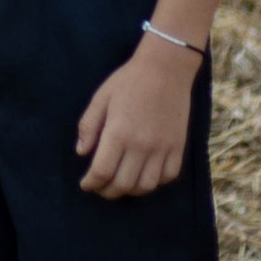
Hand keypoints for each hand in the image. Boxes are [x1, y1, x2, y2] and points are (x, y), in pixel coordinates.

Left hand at [73, 34, 200, 198]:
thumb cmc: (129, 80)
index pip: (102, 171)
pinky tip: (144, 175)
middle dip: (107, 191)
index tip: (86, 184)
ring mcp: (162, 148)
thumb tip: (81, 152)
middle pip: (122, 184)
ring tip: (121, 184)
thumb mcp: (101, 98)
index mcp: (118, 132)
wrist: (166, 68)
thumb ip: (89, 126)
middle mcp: (141, 145)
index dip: (91, 183)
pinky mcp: (178, 147)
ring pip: (146, 186)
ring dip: (130, 191)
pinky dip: (155, 183)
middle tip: (100, 188)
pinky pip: (167, 176)